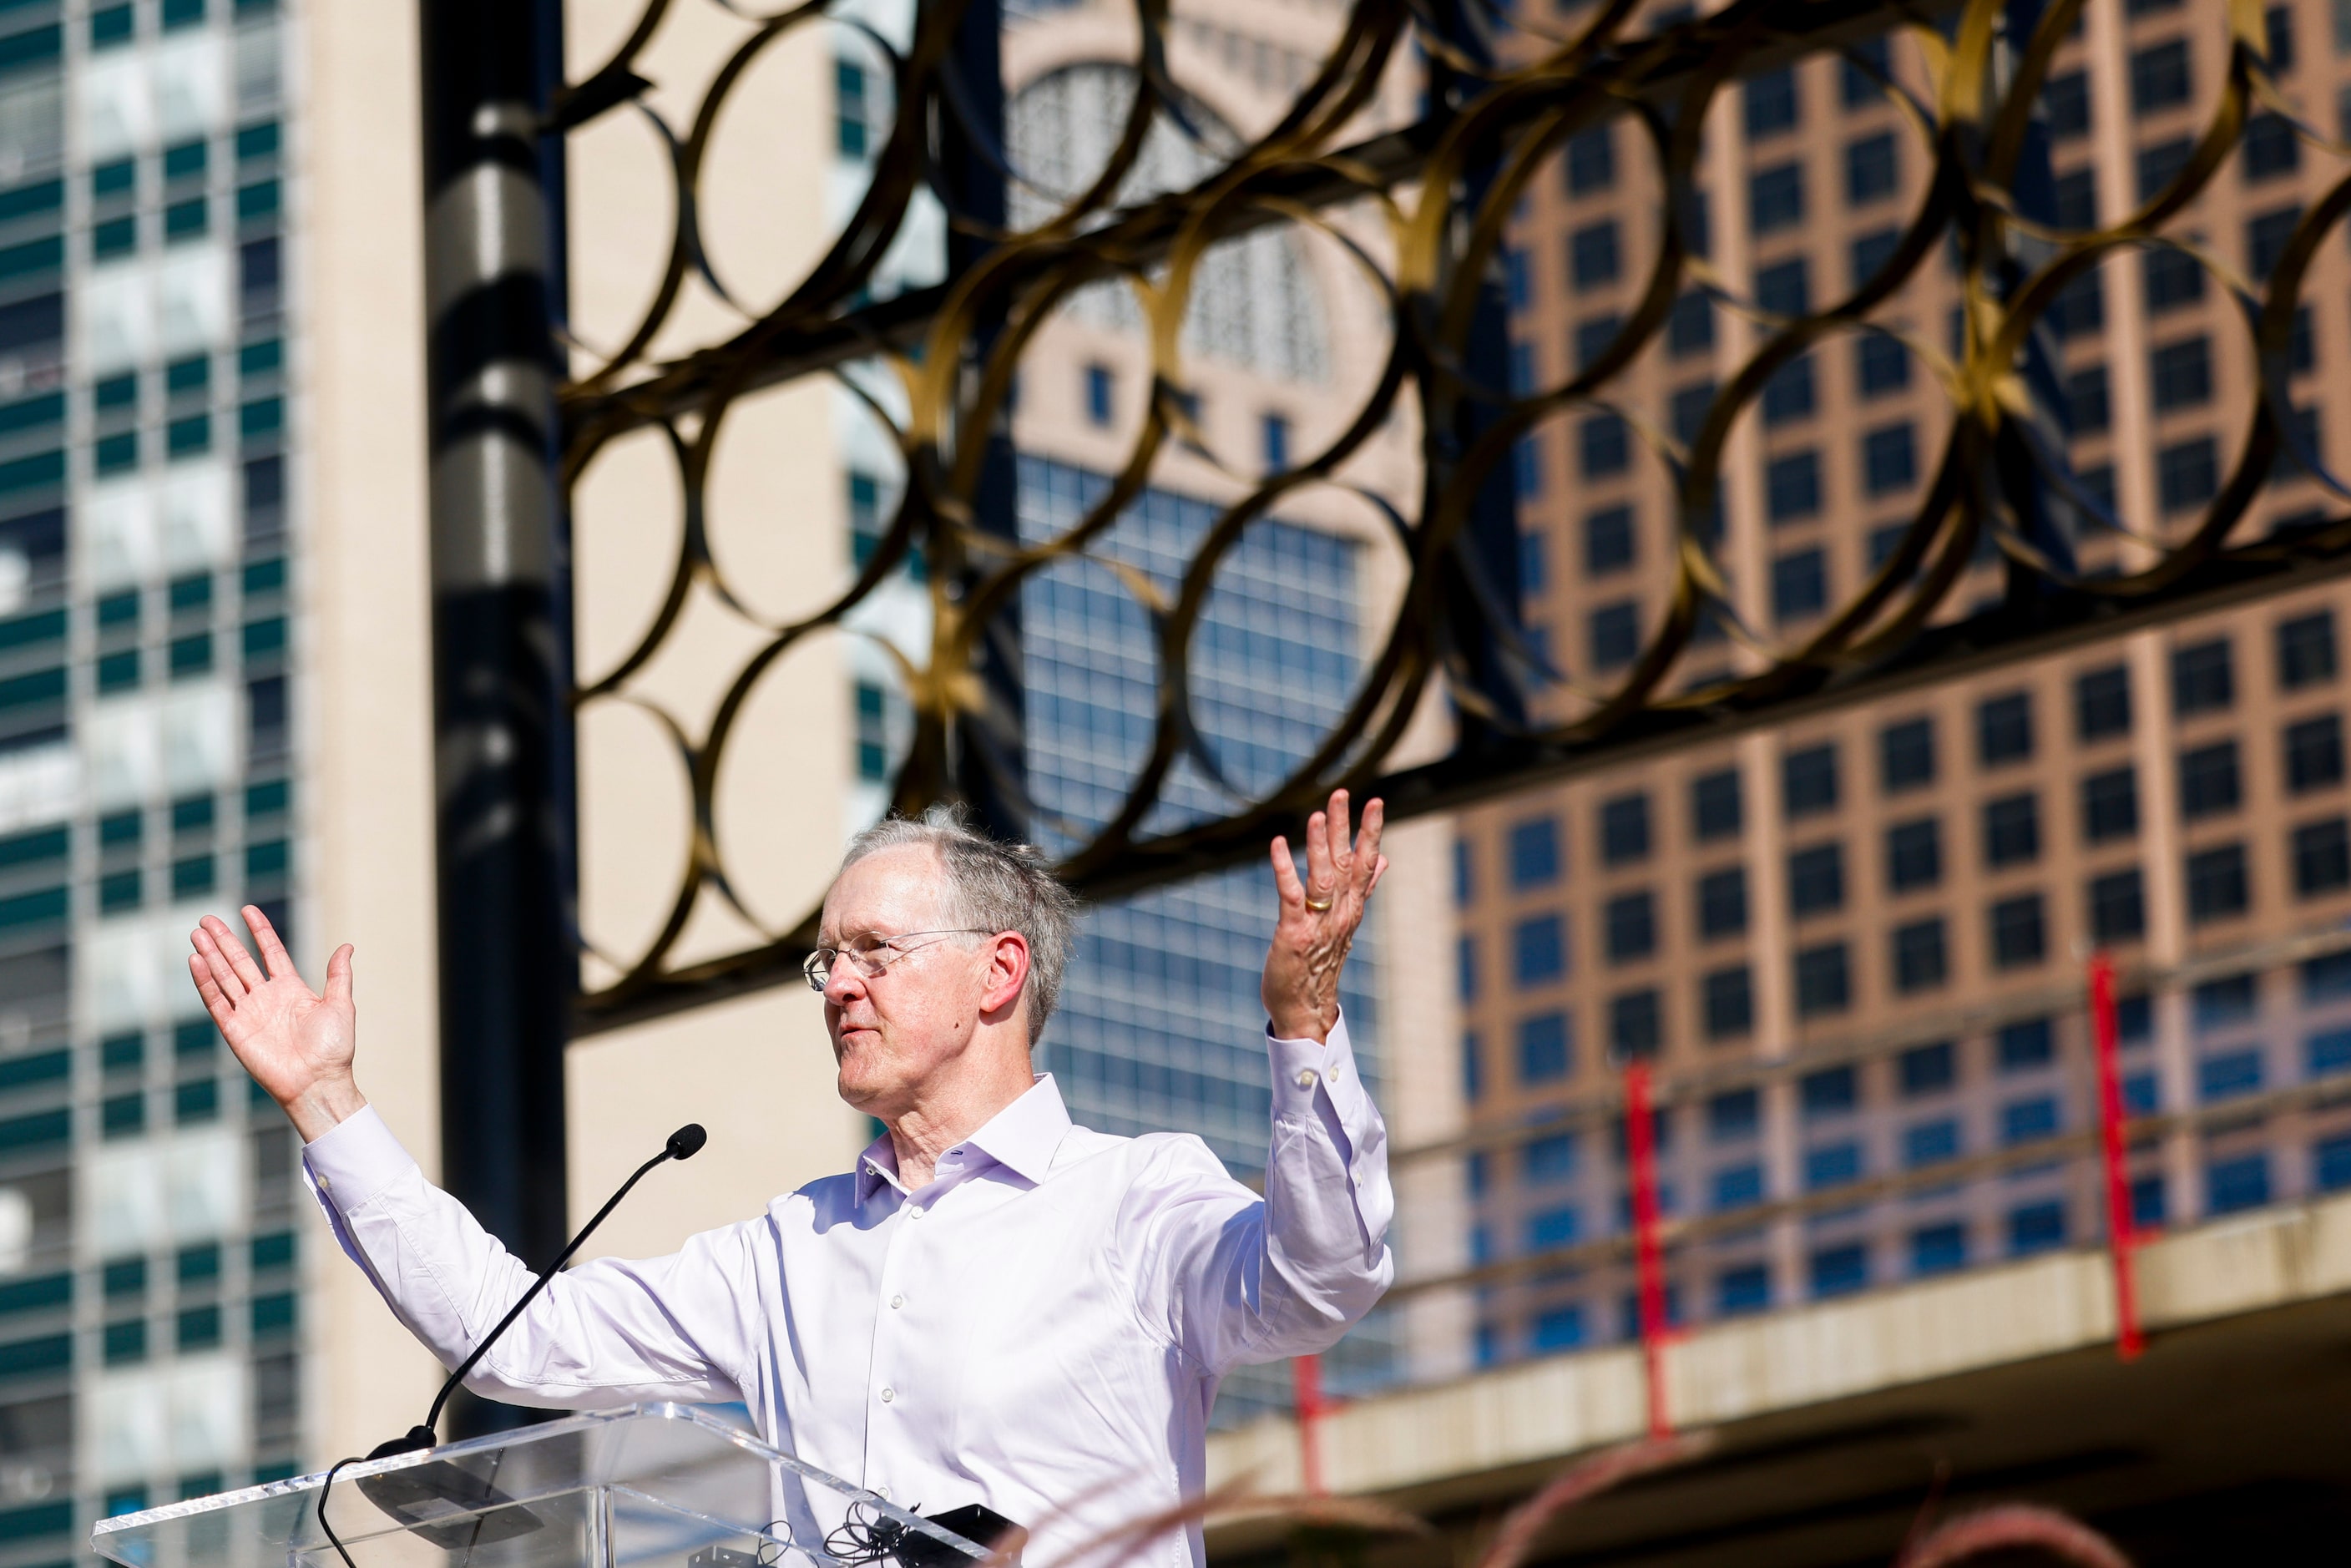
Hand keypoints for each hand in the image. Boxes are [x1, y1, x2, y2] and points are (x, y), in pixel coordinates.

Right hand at [188, 906, 364, 1140]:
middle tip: (206, 919)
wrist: (318, 1082)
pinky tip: (196, 961)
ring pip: (225, 977)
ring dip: (210, 955)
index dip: (259, 930)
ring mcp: (249, 1013)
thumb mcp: (340, 1005)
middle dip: (224, 940)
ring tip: (197, 933)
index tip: (247, 909)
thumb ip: (338, 975)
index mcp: (291, 989)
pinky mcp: (235, 1030)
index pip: (271, 952)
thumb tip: (347, 946)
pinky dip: (205, 982)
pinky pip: (217, 1001)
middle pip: (240, 961)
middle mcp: (267, 997)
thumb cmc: (333, 1048)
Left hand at [1263, 789, 1387, 1043]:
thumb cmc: (1321, 963)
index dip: (1371, 832)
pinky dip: (1285, 869)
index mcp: (1352, 907)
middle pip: (1345, 863)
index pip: (1366, 863)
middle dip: (1344, 827)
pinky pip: (1291, 896)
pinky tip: (1278, 844)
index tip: (1375, 801)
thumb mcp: (1346, 922)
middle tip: (1341, 793)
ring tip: (1317, 814)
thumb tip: (1384, 861)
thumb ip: (1364, 889)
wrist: (1306, 1008)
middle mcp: (1340, 913)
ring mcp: (1318, 923)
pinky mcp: (1294, 933)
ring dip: (1320, 845)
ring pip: (1322, 877)